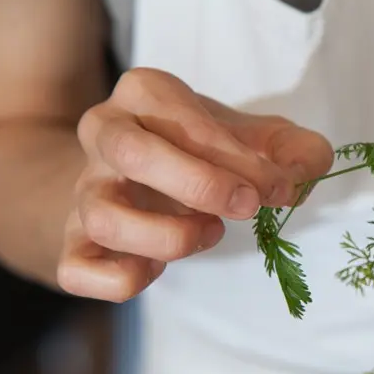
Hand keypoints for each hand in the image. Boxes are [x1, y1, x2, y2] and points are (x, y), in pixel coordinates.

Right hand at [57, 68, 332, 301]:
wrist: (134, 177)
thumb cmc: (204, 151)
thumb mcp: (256, 137)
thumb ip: (295, 149)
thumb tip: (301, 175)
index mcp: (147, 94)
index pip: (183, 119)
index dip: (238, 159)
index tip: (278, 188)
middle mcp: (104, 134)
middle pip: (132, 154)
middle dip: (201, 186)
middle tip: (248, 207)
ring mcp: (83, 190)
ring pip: (103, 215)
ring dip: (168, 236)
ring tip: (208, 233)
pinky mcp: (72, 242)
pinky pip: (78, 268)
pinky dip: (124, 278)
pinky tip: (158, 268)